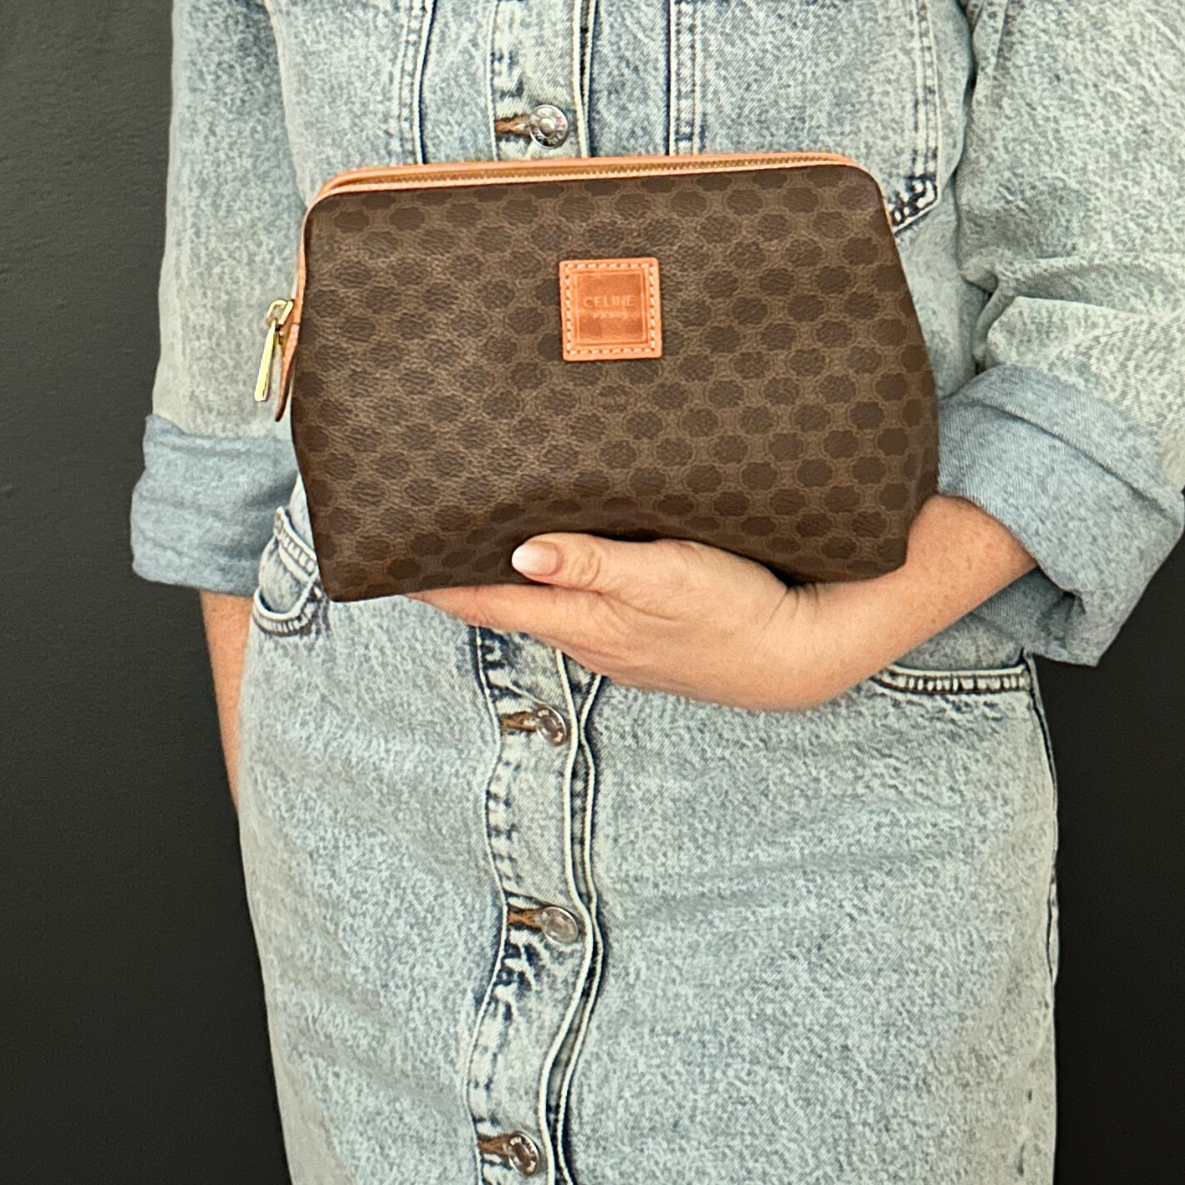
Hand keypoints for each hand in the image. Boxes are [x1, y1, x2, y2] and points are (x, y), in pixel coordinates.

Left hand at [411, 497, 1035, 710]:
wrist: (803, 654)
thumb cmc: (736, 611)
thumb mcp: (663, 577)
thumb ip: (591, 565)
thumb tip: (515, 555)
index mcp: (581, 620)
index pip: (484, 600)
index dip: (430, 580)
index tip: (381, 556)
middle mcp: (590, 635)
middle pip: (506, 600)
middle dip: (462, 570)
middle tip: (421, 529)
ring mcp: (621, 639)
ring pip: (548, 599)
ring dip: (512, 571)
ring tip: (480, 534)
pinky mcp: (653, 630)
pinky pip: (590, 599)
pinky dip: (564, 574)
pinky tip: (570, 554)